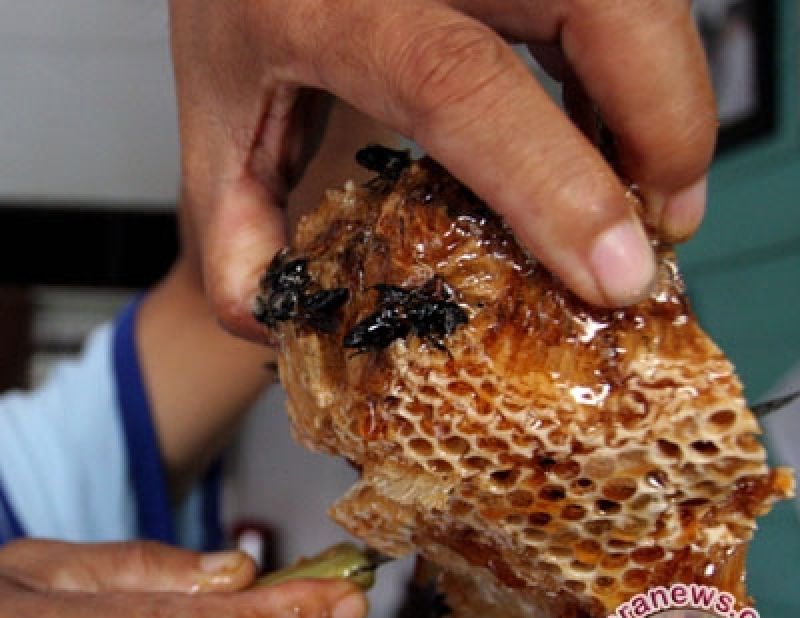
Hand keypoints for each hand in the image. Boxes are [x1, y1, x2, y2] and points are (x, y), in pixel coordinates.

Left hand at [169, 0, 716, 338]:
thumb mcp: (218, 109)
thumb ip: (232, 222)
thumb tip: (271, 321)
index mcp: (332, 6)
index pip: (455, 83)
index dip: (550, 180)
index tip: (612, 270)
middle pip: (595, 5)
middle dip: (660, 122)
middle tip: (662, 229)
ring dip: (664, 91)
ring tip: (646, 191)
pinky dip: (638, 58)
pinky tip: (612, 125)